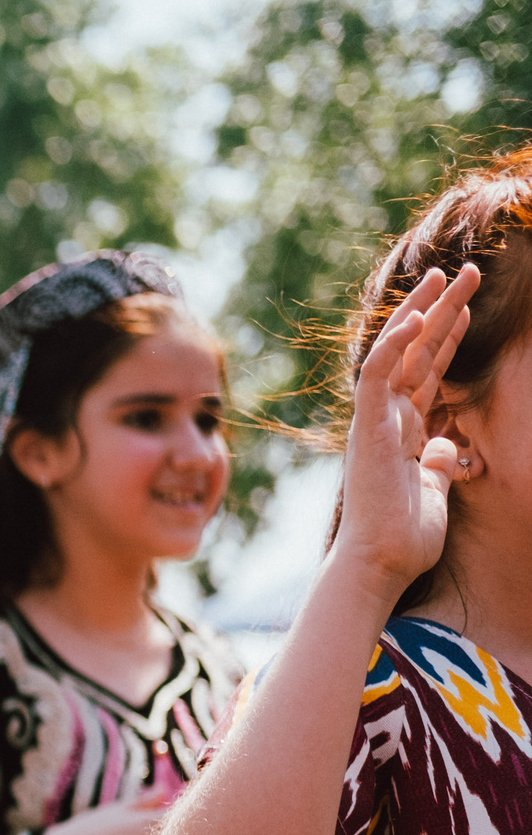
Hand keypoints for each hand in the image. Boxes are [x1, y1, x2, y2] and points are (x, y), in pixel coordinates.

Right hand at [335, 262, 478, 604]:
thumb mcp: (436, 493)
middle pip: (418, 352)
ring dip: (424, 310)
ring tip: (448, 274)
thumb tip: (451, 445)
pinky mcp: (367, 427)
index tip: (467, 306)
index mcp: (404, 432)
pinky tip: (419, 317)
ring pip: (398, 352)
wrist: (378, 564)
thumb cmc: (403, 540)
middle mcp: (387, 419)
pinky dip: (396, 345)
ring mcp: (375, 421)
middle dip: (442, 308)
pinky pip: (378, 376)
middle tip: (466, 271)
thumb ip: (441, 464)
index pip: (428, 373)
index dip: (448, 338)